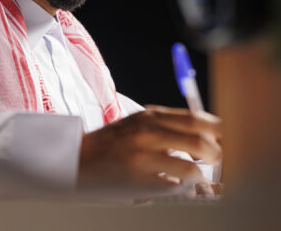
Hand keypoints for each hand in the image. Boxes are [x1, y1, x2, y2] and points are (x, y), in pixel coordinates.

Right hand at [78, 105, 221, 198]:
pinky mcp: (138, 180)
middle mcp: (148, 133)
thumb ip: (166, 123)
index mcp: (149, 116)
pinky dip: (182, 187)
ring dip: (199, 173)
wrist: (79, 157)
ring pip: (192, 168)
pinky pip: (175, 187)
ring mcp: (143, 157)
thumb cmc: (112, 141)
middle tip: (216, 157)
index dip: (216, 129)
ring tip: (195, 173)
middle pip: (200, 142)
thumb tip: (203, 130)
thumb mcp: (137, 122)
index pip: (195, 119)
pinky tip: (175, 183)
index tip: (224, 136)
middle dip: (215, 153)